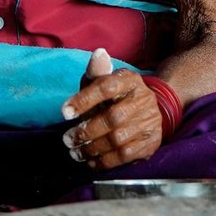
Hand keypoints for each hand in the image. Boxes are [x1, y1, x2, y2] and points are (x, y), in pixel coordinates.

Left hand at [60, 48, 162, 170]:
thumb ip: (97, 71)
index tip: (64, 112)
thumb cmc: (118, 95)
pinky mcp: (150, 142)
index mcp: (129, 81)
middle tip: (68, 139)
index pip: (106, 87)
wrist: (150, 109)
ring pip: (118, 139)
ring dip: (92, 148)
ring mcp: (149, 122)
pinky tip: (91, 161)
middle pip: (112, 118)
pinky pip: (126, 155)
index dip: (84, 100)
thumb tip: (98, 53)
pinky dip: (105, 161)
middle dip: (86, 131)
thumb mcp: (106, 80)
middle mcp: (143, 100)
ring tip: (75, 152)